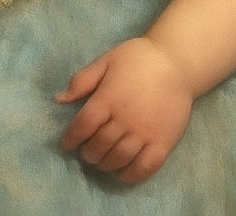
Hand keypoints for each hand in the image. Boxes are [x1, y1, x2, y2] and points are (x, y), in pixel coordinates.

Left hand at [56, 36, 193, 183]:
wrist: (176, 63)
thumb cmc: (138, 59)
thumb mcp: (107, 60)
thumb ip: (82, 80)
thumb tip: (58, 99)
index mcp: (108, 98)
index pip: (83, 126)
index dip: (70, 138)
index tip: (66, 144)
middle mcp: (124, 119)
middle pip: (98, 145)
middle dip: (87, 153)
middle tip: (86, 152)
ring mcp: (145, 133)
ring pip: (118, 159)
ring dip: (104, 164)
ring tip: (101, 161)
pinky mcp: (163, 143)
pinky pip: (143, 168)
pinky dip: (129, 176)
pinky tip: (122, 172)